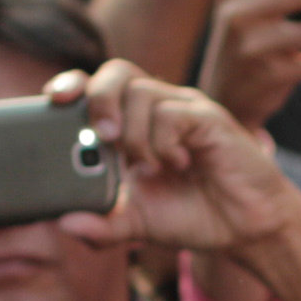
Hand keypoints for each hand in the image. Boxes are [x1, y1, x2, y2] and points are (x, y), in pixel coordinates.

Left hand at [54, 61, 300, 261]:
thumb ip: (102, 225)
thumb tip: (64, 222)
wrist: (246, 229)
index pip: (96, 87)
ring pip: (142, 92)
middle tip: (103, 137)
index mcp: (133, 125)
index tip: (54, 100)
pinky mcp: (208, 119)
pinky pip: (172, 113)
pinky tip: (177, 165)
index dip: (72, 85)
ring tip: (150, 166)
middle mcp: (157, 109)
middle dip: (99, 97)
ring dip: (136, 134)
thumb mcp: (138, 225)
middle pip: (116, 71)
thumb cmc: (192, 215)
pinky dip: (164, 142)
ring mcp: (184, 110)